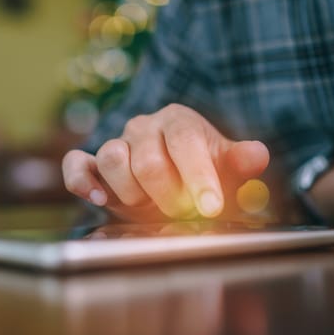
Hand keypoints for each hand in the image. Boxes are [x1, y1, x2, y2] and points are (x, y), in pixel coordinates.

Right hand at [62, 104, 269, 222]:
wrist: (171, 176)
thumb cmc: (201, 172)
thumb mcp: (225, 167)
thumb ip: (239, 161)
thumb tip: (257, 155)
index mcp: (178, 121)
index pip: (185, 141)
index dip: (197, 175)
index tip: (210, 207)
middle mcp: (144, 127)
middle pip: (148, 159)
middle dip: (167, 196)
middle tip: (181, 213)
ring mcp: (116, 142)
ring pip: (112, 159)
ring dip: (133, 193)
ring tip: (148, 205)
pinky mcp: (92, 162)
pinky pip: (77, 165)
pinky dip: (81, 180)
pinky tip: (99, 198)